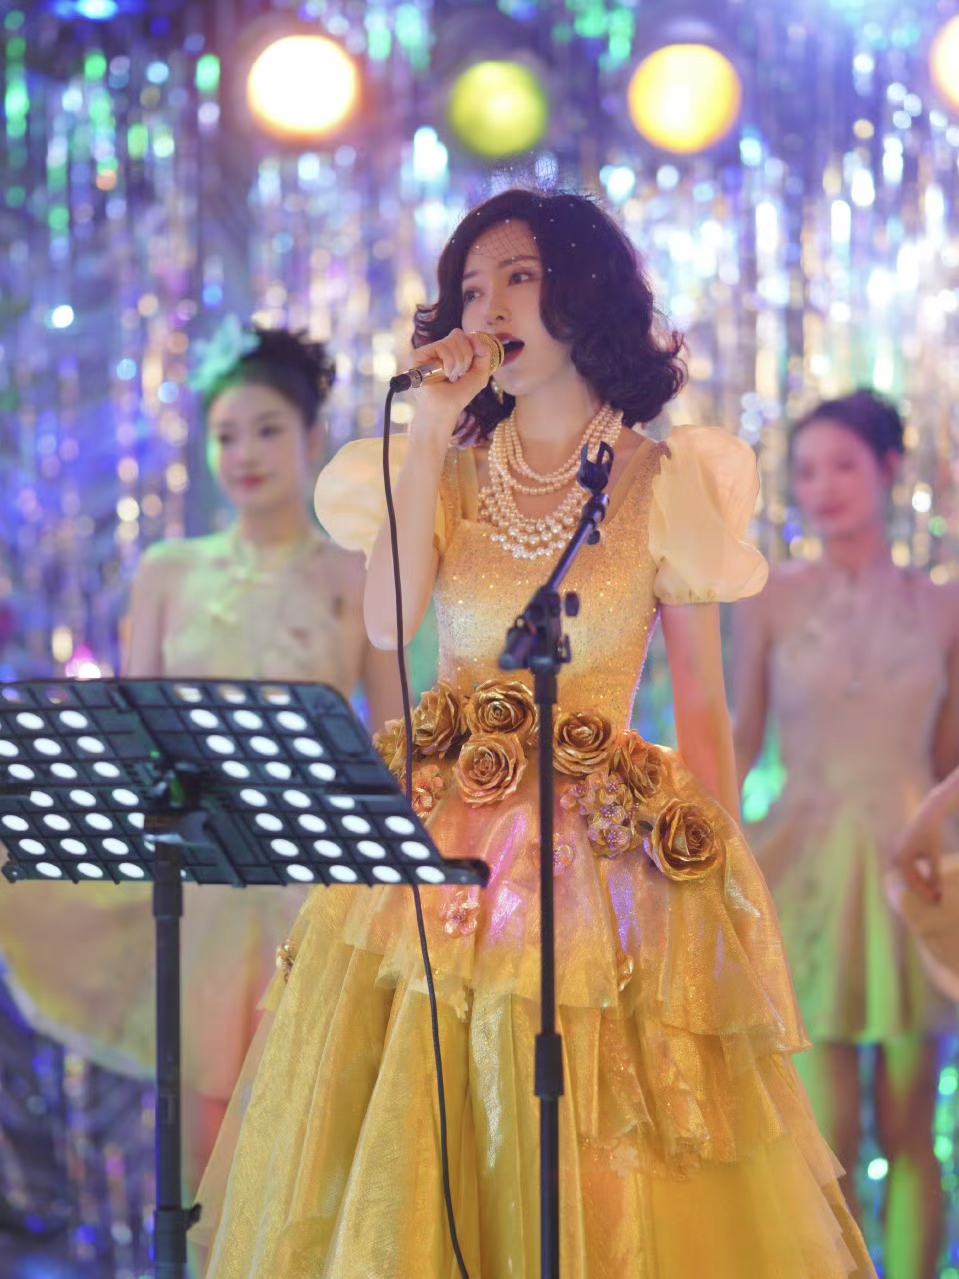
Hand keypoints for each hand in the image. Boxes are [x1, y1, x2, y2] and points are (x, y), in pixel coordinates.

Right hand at [407, 329, 497, 446]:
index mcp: (449, 351)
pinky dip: (449, 362)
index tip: (468, 368)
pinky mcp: (417, 355)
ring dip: (458, 363)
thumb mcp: (479, 374)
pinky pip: (441, 346)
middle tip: (458, 375)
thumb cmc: (458, 395)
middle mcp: (436, 350)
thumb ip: (484, 354)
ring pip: (451, 341)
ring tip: (450, 377)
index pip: (463, 335)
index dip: (471, 348)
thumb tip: (475, 336)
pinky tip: (444, 375)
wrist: (444, 411)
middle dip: (466, 357)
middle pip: (459, 335)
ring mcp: (426, 352)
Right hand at [896, 818, 942, 905]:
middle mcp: (897, 856)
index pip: (911, 881)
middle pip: (909, 879)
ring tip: (932, 892)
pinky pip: (909, 868)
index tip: (934, 900)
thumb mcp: (934, 856)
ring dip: (919, 883)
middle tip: (935, 899)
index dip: (923, 892)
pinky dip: (918, 875)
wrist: (928, 816)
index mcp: (902, 858)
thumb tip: (937, 892)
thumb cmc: (931, 835)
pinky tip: (927, 880)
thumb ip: (934, 874)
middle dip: (921, 889)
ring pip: (908, 874)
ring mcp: (898, 853)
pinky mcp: (903, 851)